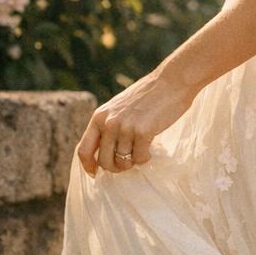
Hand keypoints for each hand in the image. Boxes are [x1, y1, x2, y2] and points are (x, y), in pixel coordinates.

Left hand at [76, 67, 197, 177]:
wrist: (172, 81)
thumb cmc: (148, 95)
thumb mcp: (119, 108)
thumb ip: (109, 125)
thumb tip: (104, 153)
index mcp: (99, 116)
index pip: (83, 149)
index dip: (88, 166)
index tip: (95, 173)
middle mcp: (108, 123)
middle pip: (104, 161)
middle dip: (116, 167)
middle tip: (128, 162)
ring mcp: (125, 127)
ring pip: (123, 162)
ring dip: (133, 161)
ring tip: (141, 151)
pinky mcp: (143, 132)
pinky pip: (140, 158)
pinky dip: (146, 157)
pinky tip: (151, 148)